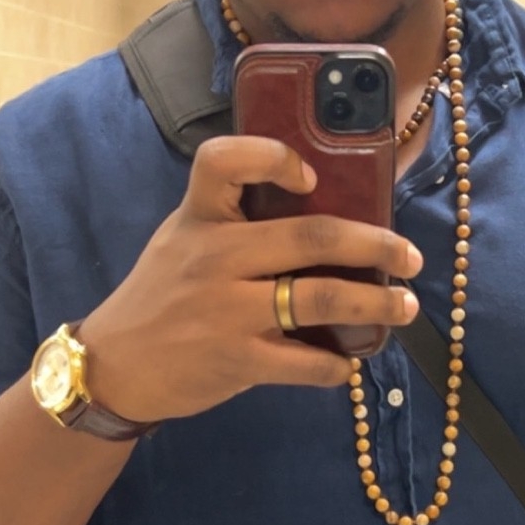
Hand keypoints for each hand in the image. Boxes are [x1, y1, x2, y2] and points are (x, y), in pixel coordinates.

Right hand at [77, 135, 422, 421]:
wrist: (113, 366)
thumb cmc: (160, 297)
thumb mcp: (182, 240)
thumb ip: (232, 220)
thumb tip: (321, 209)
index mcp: (200, 217)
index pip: (224, 161)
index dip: (273, 157)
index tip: (314, 176)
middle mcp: (213, 257)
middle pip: (309, 237)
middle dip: (374, 245)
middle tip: (410, 257)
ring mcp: (225, 310)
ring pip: (320, 299)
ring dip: (374, 303)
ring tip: (405, 306)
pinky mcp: (235, 360)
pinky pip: (304, 362)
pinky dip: (337, 365)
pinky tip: (350, 363)